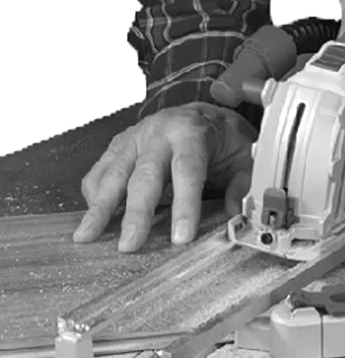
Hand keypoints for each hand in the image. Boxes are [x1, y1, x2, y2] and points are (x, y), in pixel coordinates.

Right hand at [73, 102, 256, 251]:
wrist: (201, 113)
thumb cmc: (222, 137)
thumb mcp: (244, 155)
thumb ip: (242, 184)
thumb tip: (236, 213)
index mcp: (191, 132)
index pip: (188, 171)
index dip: (184, 206)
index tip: (181, 236)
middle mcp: (158, 133)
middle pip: (145, 176)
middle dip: (136, 213)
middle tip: (129, 245)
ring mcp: (134, 139)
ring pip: (114, 174)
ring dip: (100, 207)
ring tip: (87, 235)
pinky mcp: (118, 146)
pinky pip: (100, 170)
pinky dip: (93, 194)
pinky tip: (91, 216)